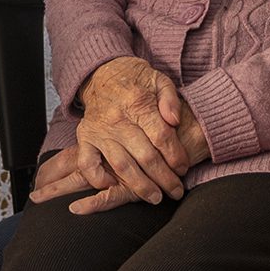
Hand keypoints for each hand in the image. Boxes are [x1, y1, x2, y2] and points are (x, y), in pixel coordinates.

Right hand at [70, 57, 192, 204]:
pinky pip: (87, 164)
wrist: (103, 72)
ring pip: (121, 165)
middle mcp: (117, 118)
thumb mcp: (160, 81)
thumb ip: (171, 100)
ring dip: (140, 186)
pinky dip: (98, 179)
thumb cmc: (136, 81)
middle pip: (145, 156)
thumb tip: (175, 121)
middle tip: (176, 191)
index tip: (184, 168)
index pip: (162, 137)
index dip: (176, 156)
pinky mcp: (85, 137)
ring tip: (155, 198)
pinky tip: (114, 185)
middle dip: (164, 178)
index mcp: (138, 102)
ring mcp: (99, 129)